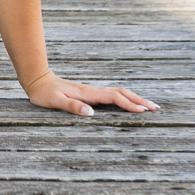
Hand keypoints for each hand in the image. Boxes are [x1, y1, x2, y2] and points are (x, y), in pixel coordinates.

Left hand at [23, 72, 158, 115]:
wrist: (38, 80)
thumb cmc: (45, 94)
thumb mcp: (55, 101)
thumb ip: (72, 106)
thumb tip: (91, 113)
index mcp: (89, 94)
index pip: (114, 98)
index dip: (129, 104)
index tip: (143, 111)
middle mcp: (94, 91)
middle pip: (122, 93)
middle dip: (139, 100)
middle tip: (156, 108)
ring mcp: (94, 91)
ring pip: (119, 93)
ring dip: (135, 98)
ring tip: (149, 106)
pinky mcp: (91, 93)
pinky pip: (113, 95)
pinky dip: (125, 98)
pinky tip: (129, 103)